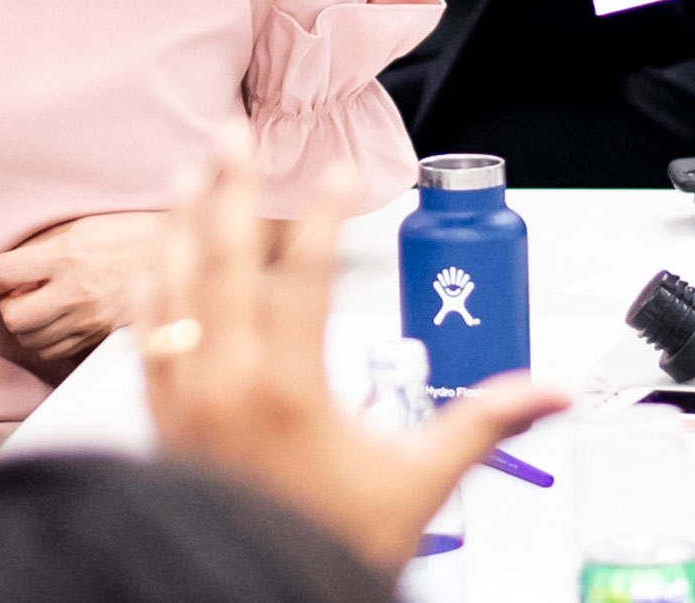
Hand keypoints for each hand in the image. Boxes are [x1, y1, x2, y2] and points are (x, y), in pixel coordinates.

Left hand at [0, 210, 163, 362]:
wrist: (178, 259)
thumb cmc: (130, 233)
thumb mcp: (84, 224)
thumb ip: (43, 244)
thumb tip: (11, 263)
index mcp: (67, 255)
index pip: (2, 273)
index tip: (1, 274)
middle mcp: (74, 292)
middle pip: (12, 316)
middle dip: (9, 305)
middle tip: (20, 294)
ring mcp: (89, 320)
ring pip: (31, 340)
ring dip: (28, 325)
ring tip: (40, 308)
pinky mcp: (100, 338)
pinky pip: (55, 352)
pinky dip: (48, 340)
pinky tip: (58, 322)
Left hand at [144, 137, 568, 577]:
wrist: (252, 588)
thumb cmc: (328, 544)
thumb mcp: (417, 485)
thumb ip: (481, 425)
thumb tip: (549, 393)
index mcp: (290, 388)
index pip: (304, 277)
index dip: (322, 219)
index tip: (336, 176)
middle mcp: (227, 383)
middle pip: (224, 263)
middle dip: (230, 191)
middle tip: (234, 135)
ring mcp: (184, 400)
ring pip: (174, 291)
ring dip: (182, 226)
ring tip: (192, 175)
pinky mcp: (160, 421)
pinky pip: (146, 338)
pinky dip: (151, 291)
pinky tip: (153, 265)